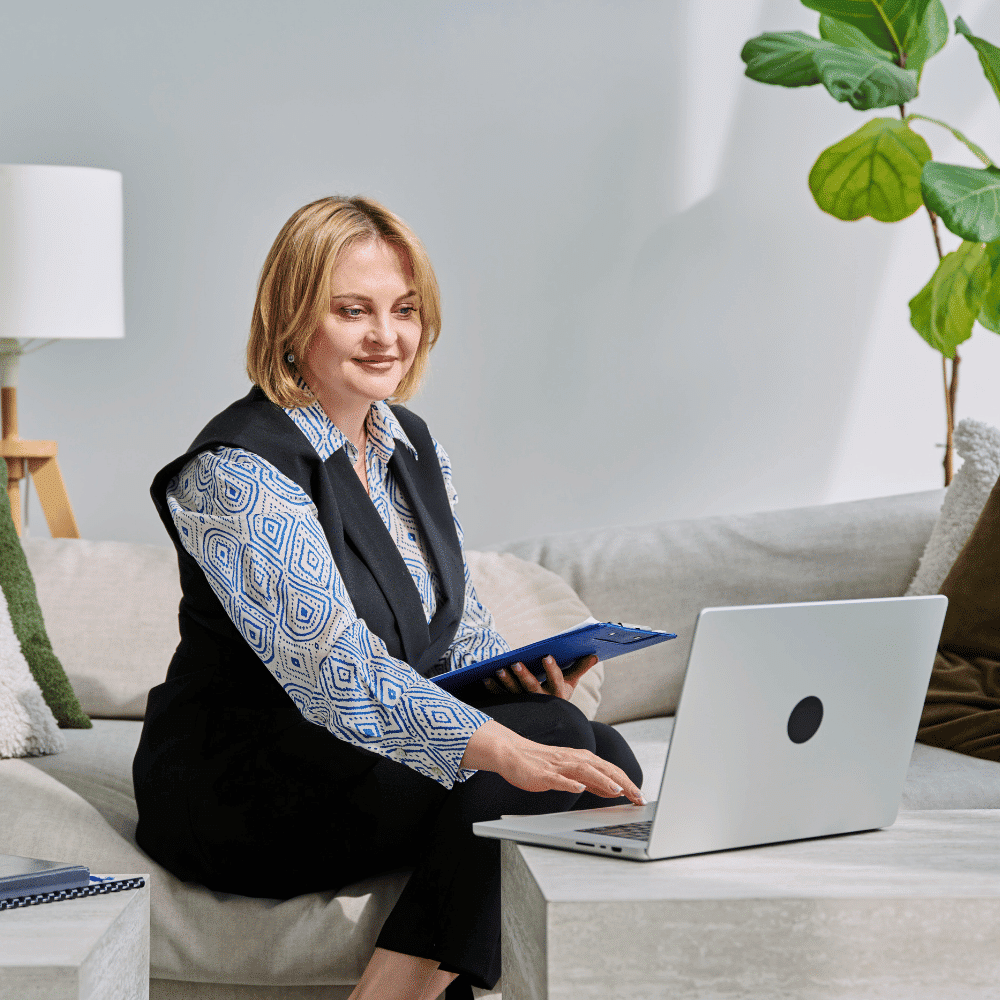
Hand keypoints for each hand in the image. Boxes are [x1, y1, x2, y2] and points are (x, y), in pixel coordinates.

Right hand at [460, 720, 644, 803]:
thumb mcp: (572, 771)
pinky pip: (558, 779)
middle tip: (638, 797)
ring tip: (617, 791)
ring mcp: (558, 766)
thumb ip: (591, 780)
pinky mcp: (543, 774)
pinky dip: (570, 783)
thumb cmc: (542, 763)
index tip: (640, 796)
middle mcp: (573, 759)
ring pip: (584, 771)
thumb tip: (614, 789)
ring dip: (602, 780)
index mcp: (581, 758)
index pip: (610, 769)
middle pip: (603, 768)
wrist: (513, 753)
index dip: (627, 782)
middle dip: (623, 783)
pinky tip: (579, 789)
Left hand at [483, 654, 598, 699]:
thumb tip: (594, 654)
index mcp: (558, 693)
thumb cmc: (558, 693)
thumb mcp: (571, 683)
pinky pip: (502, 696)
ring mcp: (526, 703)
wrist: (548, 719)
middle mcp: (541, 700)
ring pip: (515, 693)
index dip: (552, 669)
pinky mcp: (512, 704)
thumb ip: (580, 668)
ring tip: (499, 670)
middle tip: (515, 664)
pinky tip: (486, 678)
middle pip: (532, 688)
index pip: (556, 680)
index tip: (547, 656)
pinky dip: (494, 688)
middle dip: (524, 676)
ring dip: (506, 682)